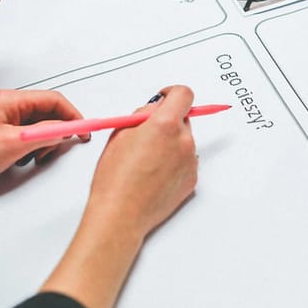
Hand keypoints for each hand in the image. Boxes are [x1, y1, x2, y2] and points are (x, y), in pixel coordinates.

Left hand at [0, 90, 86, 202]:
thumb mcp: (14, 144)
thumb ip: (45, 133)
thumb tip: (66, 128)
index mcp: (10, 100)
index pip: (54, 100)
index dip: (72, 115)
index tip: (84, 129)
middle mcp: (8, 105)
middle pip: (48, 112)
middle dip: (57, 131)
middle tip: (59, 147)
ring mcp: (5, 119)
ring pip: (40, 125)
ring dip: (44, 141)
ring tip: (35, 156)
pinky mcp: (2, 132)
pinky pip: (28, 135)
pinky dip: (33, 146)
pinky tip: (25, 158)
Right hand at [40, 86, 198, 307]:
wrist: (121, 214)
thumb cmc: (114, 177)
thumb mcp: (120, 134)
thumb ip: (142, 116)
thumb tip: (154, 109)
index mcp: (165, 125)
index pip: (184, 94)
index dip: (172, 93)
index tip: (164, 98)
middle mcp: (183, 140)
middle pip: (183, 119)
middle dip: (167, 122)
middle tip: (145, 136)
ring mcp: (190, 161)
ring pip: (183, 141)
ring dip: (170, 143)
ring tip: (145, 161)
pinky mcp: (193, 179)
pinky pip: (185, 161)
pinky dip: (173, 163)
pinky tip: (153, 175)